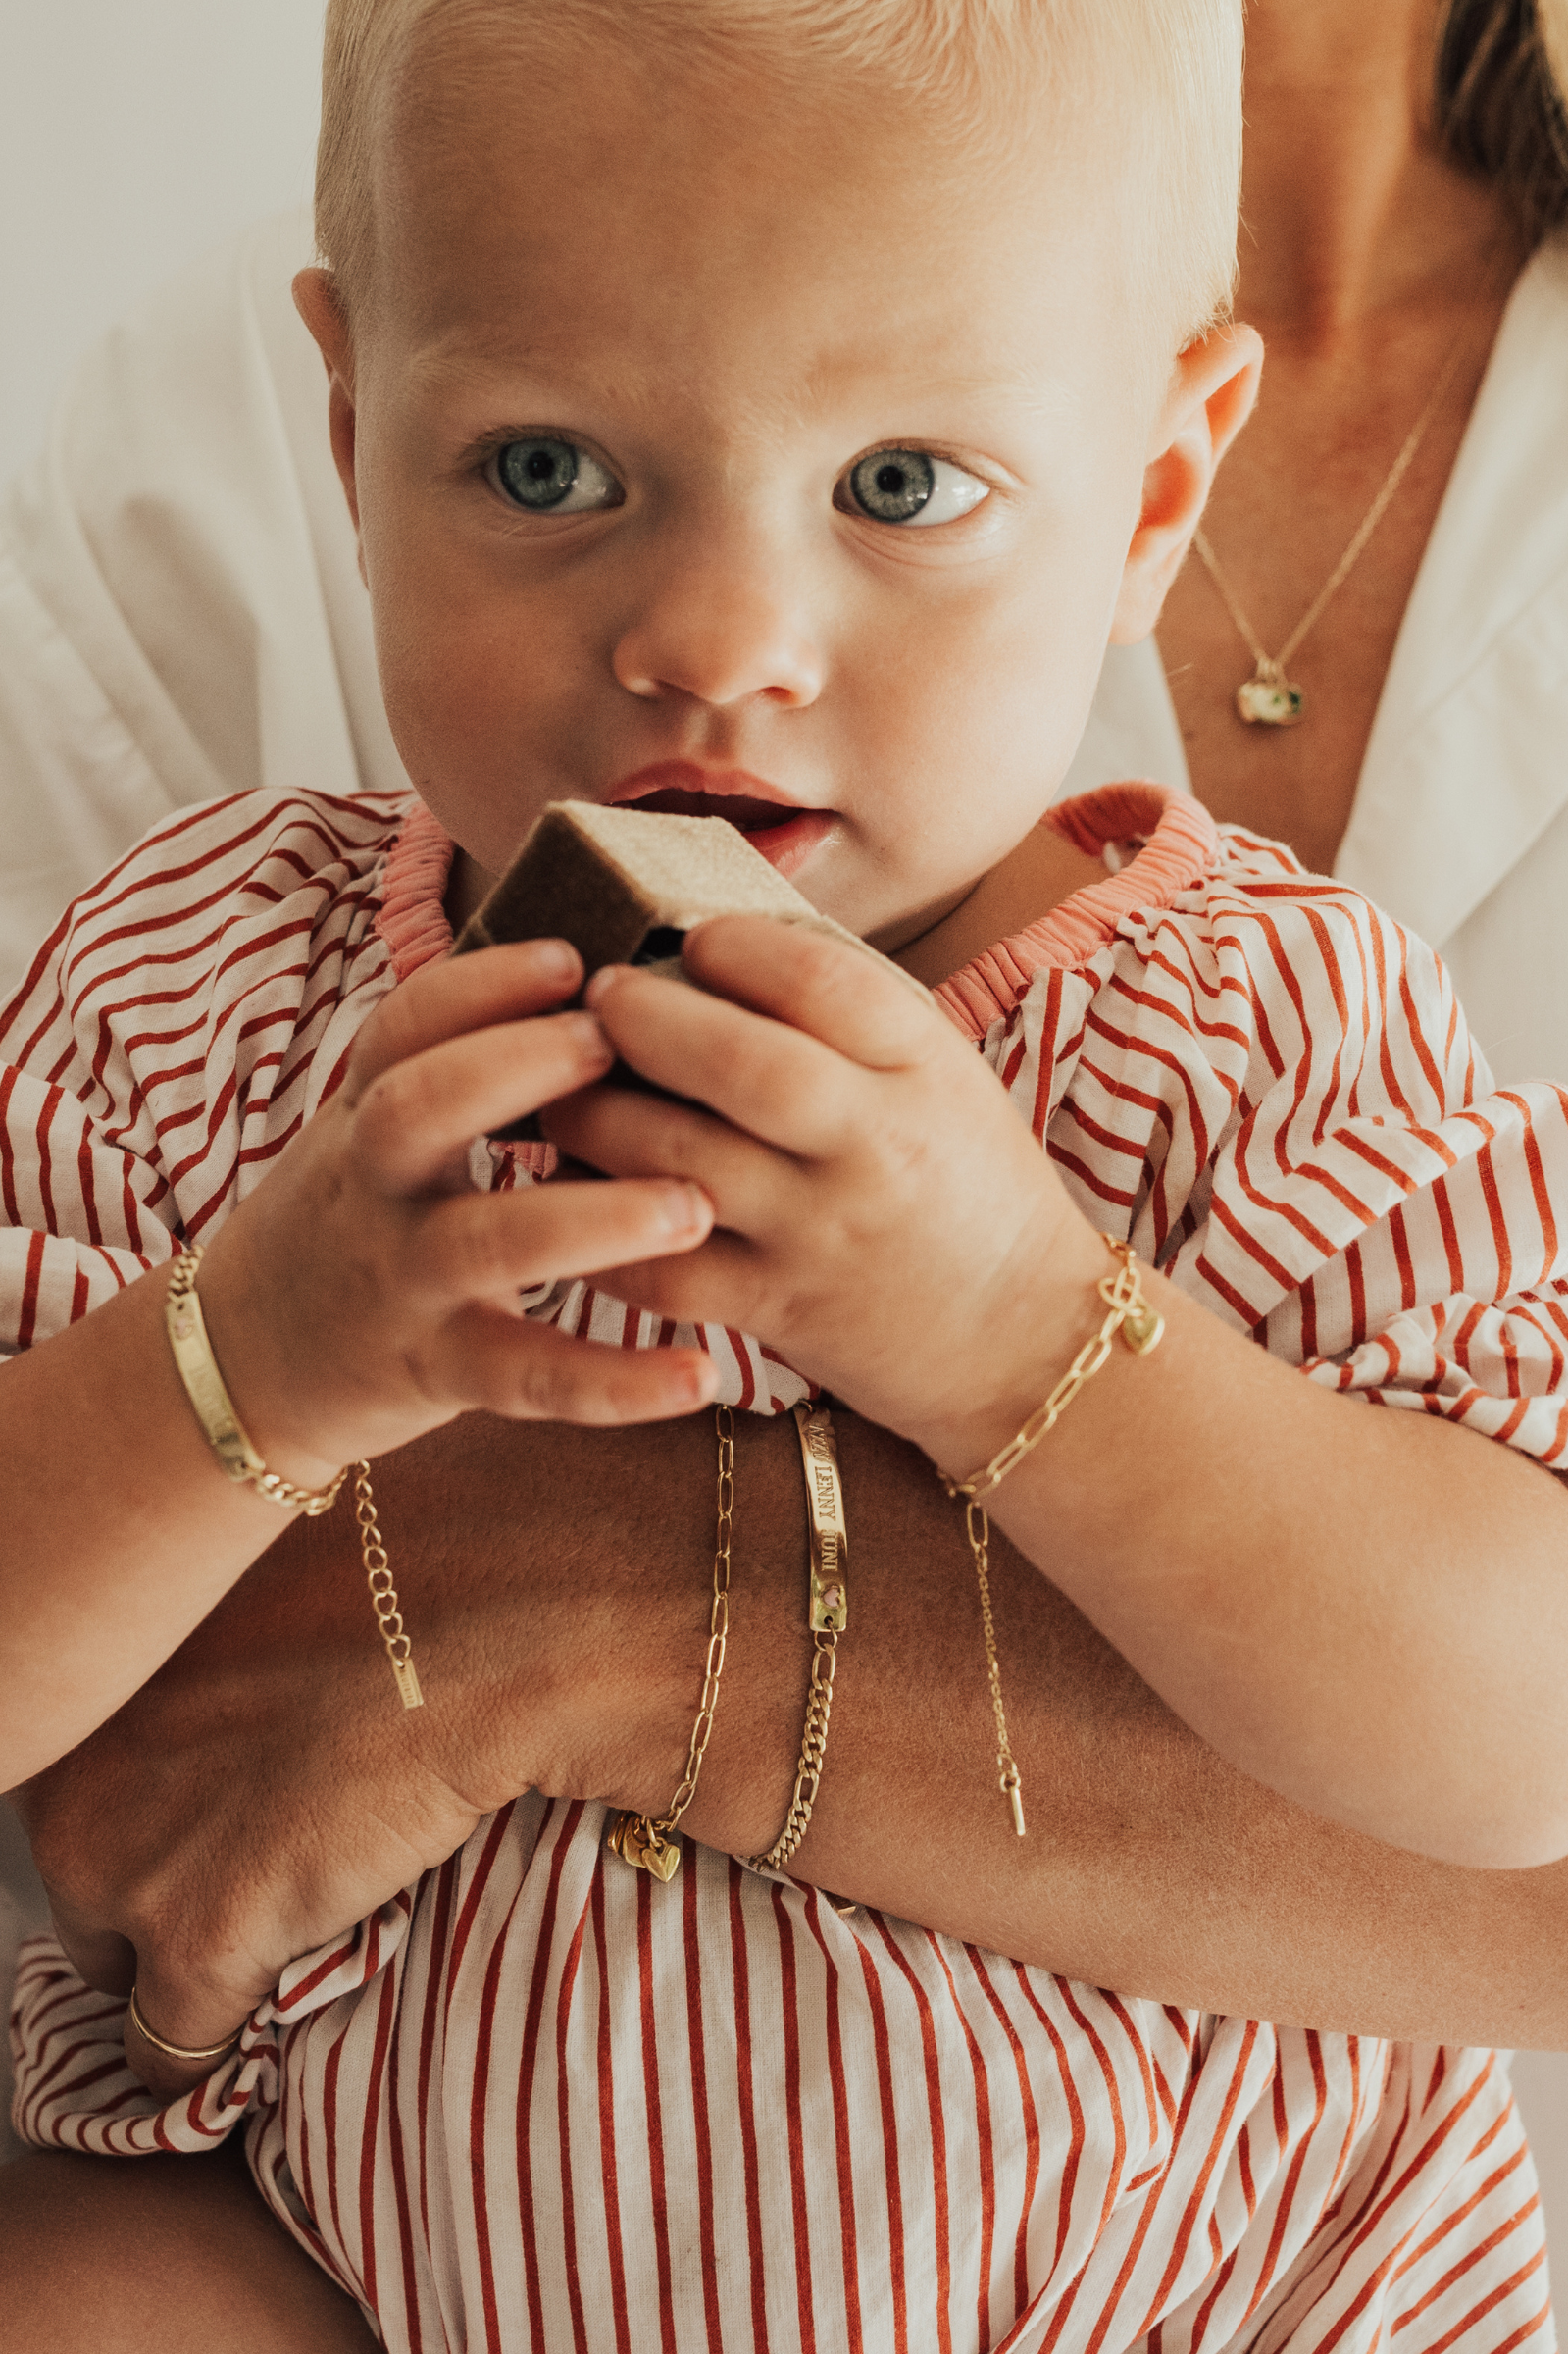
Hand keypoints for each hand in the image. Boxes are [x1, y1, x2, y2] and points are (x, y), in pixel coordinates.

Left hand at [18, 1406, 737, 2098]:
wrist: (497, 1617)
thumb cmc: (414, 1557)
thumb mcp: (272, 1556)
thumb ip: (229, 1619)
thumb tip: (255, 1647)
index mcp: (91, 1666)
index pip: (84, 1778)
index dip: (160, 1798)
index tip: (222, 1805)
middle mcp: (69, 1767)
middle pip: (86, 1876)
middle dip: (164, 1878)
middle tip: (262, 1860)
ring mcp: (123, 1860)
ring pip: (117, 1975)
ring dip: (191, 1966)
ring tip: (283, 1938)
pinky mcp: (197, 1941)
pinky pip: (173, 2054)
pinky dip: (223, 2052)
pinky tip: (282, 2017)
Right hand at [195, 939, 718, 1484]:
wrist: (251, 1358)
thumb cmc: (356, 1220)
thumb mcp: (376, 1132)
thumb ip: (458, 1069)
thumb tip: (603, 991)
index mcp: (367, 1115)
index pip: (403, 1028)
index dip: (479, 987)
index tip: (569, 959)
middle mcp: (376, 1189)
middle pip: (418, 1111)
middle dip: (512, 1069)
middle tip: (614, 1044)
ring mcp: (403, 1282)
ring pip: (486, 1243)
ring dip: (593, 1220)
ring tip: (694, 1206)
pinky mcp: (438, 1371)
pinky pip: (528, 1378)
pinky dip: (614, 1384)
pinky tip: (698, 1375)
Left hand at [542, 917, 1089, 1462]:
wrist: (1023, 1340)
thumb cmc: (971, 1191)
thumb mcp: (943, 1078)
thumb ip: (852, 1019)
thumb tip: (724, 948)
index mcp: (922, 1070)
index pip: (820, 981)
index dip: (735, 946)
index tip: (691, 940)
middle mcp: (872, 1148)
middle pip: (738, 1064)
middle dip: (643, 1017)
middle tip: (598, 996)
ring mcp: (820, 1234)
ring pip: (678, 1161)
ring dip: (595, 1116)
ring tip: (562, 1088)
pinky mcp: (778, 1312)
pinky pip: (664, 1271)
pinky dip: (602, 1233)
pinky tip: (576, 1195)